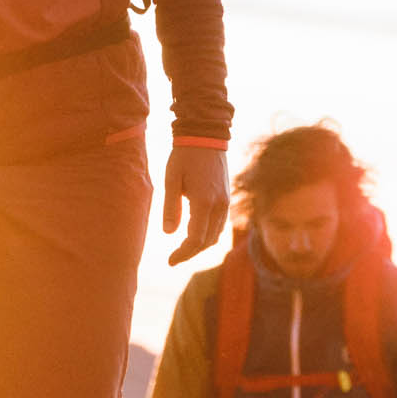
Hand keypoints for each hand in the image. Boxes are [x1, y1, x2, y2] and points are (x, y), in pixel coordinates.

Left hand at [162, 142, 228, 264]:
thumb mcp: (171, 180)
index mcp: (204, 202)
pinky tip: (196, 234)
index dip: (183, 253)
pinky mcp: (227, 198)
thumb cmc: (184, 156)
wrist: (206, 136)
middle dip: (190, 253)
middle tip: (174, 258)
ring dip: (201, 246)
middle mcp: (219, 205)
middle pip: (207, 242)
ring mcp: (226, 202)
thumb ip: (171, 208)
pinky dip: (209, 235)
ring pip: (216, 235)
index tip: (170, 261)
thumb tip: (169, 233)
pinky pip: (220, 225)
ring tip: (183, 249)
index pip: (195, 239)